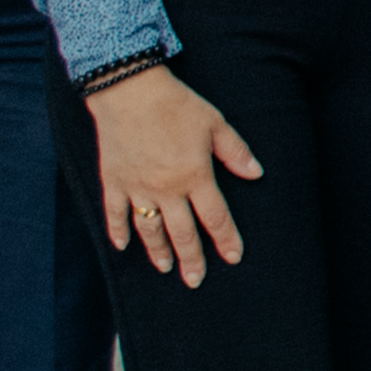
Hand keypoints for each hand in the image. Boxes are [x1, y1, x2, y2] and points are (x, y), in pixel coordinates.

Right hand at [86, 66, 259, 285]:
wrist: (128, 90)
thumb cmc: (176, 104)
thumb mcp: (215, 123)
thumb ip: (235, 152)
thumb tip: (257, 174)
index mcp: (195, 176)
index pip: (215, 217)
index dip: (226, 239)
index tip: (233, 257)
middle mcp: (166, 188)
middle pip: (182, 232)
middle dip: (192, 259)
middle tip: (196, 280)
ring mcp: (137, 187)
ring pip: (150, 228)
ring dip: (158, 251)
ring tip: (166, 268)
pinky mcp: (113, 180)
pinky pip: (115, 213)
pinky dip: (118, 230)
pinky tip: (122, 246)